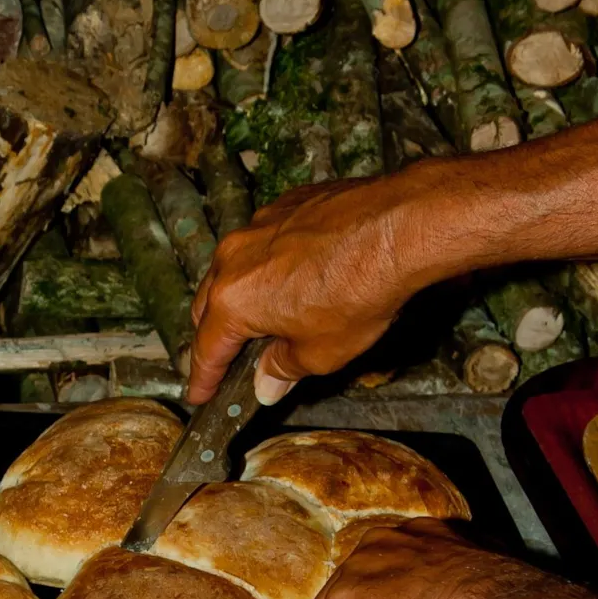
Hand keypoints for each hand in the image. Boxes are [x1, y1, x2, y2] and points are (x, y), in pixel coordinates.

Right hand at [186, 173, 439, 405]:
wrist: (398, 227)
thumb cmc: (358, 293)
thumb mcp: (321, 353)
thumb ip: (283, 369)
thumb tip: (266, 385)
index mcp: (233, 301)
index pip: (207, 350)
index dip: (203, 379)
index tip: (199, 395)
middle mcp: (234, 258)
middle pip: (210, 306)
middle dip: (215, 336)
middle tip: (226, 360)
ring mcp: (258, 224)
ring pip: (233, 268)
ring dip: (242, 295)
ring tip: (262, 317)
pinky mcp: (286, 203)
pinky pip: (263, 241)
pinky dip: (268, 264)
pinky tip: (293, 277)